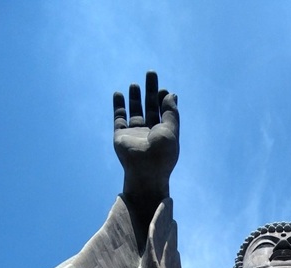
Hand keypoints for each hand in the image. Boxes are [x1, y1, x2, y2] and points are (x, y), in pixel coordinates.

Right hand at [113, 71, 178, 220]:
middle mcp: (149, 132)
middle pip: (150, 106)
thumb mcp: (171, 131)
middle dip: (151, 90)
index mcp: (163, 132)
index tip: (163, 89)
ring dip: (135, 97)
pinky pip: (118, 118)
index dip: (163, 98)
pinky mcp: (121, 135)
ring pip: (134, 111)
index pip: (163, 111)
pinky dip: (118, 106)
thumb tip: (171, 93)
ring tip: (135, 84)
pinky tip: (118, 93)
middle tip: (151, 73)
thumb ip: (171, 112)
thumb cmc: (162, 155)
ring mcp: (134, 133)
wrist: (144, 172)